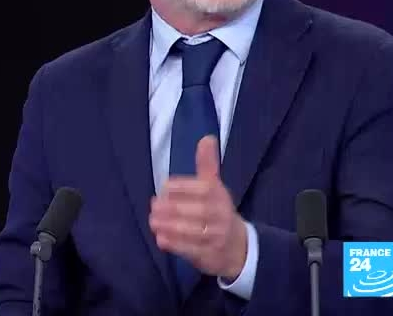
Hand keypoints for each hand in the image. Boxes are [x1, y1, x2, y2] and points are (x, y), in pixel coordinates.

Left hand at [149, 136, 247, 280]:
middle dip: (172, 209)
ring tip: (153, 221)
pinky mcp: (210, 255)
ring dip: (170, 226)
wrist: (239, 247)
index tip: (163, 188)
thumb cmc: (218, 211)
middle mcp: (221, 216)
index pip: (200, 189)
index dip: (179, 188)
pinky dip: (175, 245)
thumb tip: (207, 137)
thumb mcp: (215, 186)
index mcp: (220, 196)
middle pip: (195, 211)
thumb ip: (207, 164)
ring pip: (192, 231)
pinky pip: (191, 250)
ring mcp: (217, 237)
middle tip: (153, 207)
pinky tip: (160, 240)